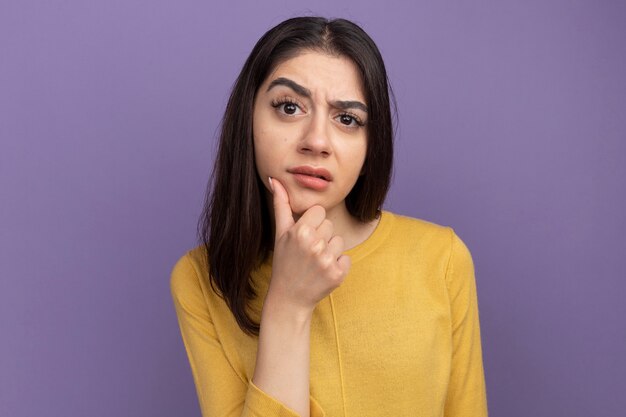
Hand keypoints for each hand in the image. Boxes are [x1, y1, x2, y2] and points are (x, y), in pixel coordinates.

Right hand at [266, 177, 350, 313]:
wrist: (289, 298)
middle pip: (329, 226)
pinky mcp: (338, 274)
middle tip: (307, 253)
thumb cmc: (284, 262)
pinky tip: (323, 273)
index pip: (319, 212)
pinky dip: (338, 266)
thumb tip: (275, 179)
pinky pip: (346, 258)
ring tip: (314, 263)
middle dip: (320, 237)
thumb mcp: (280, 233)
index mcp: (300, 231)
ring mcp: (327, 260)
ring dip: (330, 251)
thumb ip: (280, 205)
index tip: (303, 237)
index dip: (311, 223)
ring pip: (339, 241)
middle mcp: (314, 245)